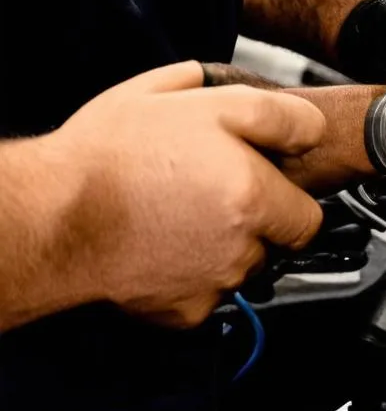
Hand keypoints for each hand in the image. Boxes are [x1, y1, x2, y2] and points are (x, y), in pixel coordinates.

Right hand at [50, 62, 325, 327]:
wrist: (49, 216)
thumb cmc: (110, 154)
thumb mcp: (193, 100)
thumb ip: (267, 112)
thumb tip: (306, 126)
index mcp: (252, 194)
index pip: (310, 216)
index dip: (288, 196)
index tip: (262, 183)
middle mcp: (242, 246)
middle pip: (278, 243)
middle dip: (259, 221)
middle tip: (214, 193)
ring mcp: (214, 283)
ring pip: (244, 268)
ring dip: (228, 247)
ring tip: (181, 215)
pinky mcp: (186, 311)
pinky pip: (209, 294)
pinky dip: (195, 277)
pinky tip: (166, 247)